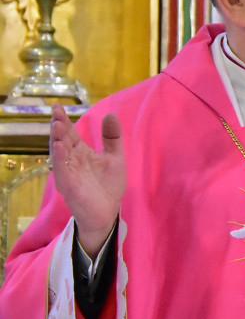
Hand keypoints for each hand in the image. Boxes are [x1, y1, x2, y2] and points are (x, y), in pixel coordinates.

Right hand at [49, 104, 125, 256]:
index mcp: (80, 153)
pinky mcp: (70, 187)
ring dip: (57, 140)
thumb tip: (111, 114)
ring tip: (56, 125)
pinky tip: (60, 148)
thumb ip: (111, 137)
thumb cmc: (108, 185)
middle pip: (62, 141)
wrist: (108, 212)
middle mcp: (71, 162)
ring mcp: (68, 174)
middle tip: (56, 111)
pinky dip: (60, 159)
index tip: (58, 106)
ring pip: (59, 155)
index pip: (70, 133)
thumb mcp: (114, 157)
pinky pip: (63, 172)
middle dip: (58, 127)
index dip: (64, 121)